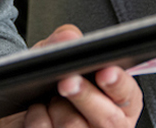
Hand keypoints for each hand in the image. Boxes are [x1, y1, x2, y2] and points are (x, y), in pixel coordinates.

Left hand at [0, 25, 142, 127]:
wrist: (26, 109)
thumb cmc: (51, 83)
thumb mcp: (58, 57)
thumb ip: (66, 41)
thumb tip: (69, 36)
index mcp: (120, 102)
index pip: (129, 94)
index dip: (118, 83)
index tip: (104, 71)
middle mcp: (109, 126)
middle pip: (106, 119)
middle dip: (85, 96)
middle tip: (67, 81)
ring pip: (74, 126)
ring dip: (55, 106)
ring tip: (49, 95)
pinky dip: (36, 117)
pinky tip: (36, 110)